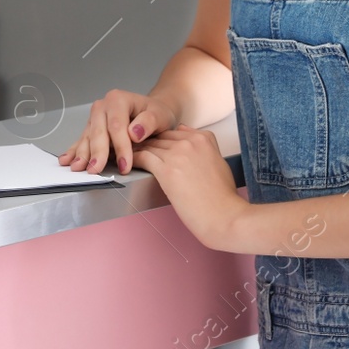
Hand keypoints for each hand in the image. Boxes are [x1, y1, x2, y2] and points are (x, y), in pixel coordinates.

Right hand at [58, 89, 179, 174]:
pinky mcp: (91, 128)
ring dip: (82, 154)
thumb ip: (149, 122)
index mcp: (118, 100)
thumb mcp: (161, 115)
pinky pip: (82, 140)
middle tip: (96, 169)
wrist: (153, 112)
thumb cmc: (156, 113)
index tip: (124, 165)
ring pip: (87, 137)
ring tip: (78, 167)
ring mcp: (95, 118)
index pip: (117, 126)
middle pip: (98, 131)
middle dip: (97, 153)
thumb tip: (134, 133)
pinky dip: (75, 151)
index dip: (120, 147)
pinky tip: (67, 159)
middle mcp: (103, 106)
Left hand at [127, 127, 245, 250]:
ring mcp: (178, 154)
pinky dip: (133, 159)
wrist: (224, 216)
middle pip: (159, 138)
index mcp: (204, 138)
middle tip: (132, 149)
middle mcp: (190, 142)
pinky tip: (127, 163)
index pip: (173, 132)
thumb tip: (185, 136)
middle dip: (146, 144)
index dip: (161, 140)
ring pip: (149, 146)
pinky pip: (143, 157)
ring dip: (135, 150)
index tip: (152, 145)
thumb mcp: (218, 162)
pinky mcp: (167, 170)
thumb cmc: (222, 196)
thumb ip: (203, 147)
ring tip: (125, 155)